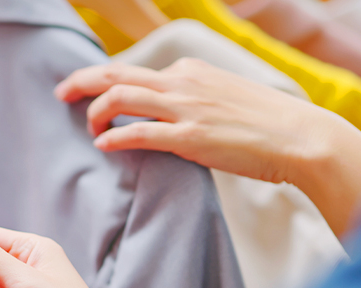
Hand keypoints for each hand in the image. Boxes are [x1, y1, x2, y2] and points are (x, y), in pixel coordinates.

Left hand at [54, 59, 360, 235]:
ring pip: (120, 97)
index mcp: (188, 71)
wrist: (299, 137)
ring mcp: (184, 109)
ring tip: (89, 127)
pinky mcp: (190, 138)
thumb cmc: (263, 121)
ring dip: (95, 112)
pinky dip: (115, 137)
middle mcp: (181, 83)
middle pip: (115, 74)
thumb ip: (190, 96)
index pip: (134, 71)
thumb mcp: (222, 94)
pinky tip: (103, 145)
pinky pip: (139, 133)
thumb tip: (164, 110)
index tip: (91, 93)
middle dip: (82, 81)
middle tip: (61, 93)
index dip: (105, 82)